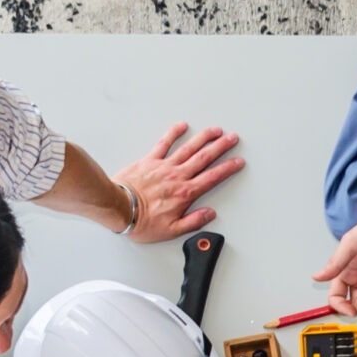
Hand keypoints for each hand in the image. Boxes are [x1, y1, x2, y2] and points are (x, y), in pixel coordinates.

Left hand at [113, 123, 245, 241]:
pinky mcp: (149, 161)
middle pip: (204, 158)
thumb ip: (193, 221)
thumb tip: (209, 214)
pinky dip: (174, 133)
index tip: (238, 162)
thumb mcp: (172, 230)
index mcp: (185, 193)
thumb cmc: (142, 220)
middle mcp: (177, 176)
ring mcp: (164, 166)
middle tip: (232, 138)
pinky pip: (164, 143)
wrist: (119, 208)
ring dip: (204, 138)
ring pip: (189, 148)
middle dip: (221, 147)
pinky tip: (182, 126)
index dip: (228, 169)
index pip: (212, 177)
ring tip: (215, 130)